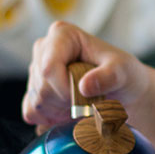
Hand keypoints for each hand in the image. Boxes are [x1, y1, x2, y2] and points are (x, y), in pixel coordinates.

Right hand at [22, 20, 147, 132]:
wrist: (123, 89)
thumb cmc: (123, 74)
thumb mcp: (123, 72)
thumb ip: (108, 76)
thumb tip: (84, 86)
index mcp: (62, 34)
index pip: (49, 68)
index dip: (65, 90)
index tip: (87, 98)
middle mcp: (44, 48)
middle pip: (42, 87)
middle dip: (66, 102)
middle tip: (89, 102)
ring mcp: (36, 69)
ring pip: (37, 101)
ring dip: (61, 112)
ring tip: (82, 105)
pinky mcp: (34, 89)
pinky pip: (31, 112)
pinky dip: (50, 119)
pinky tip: (68, 114)